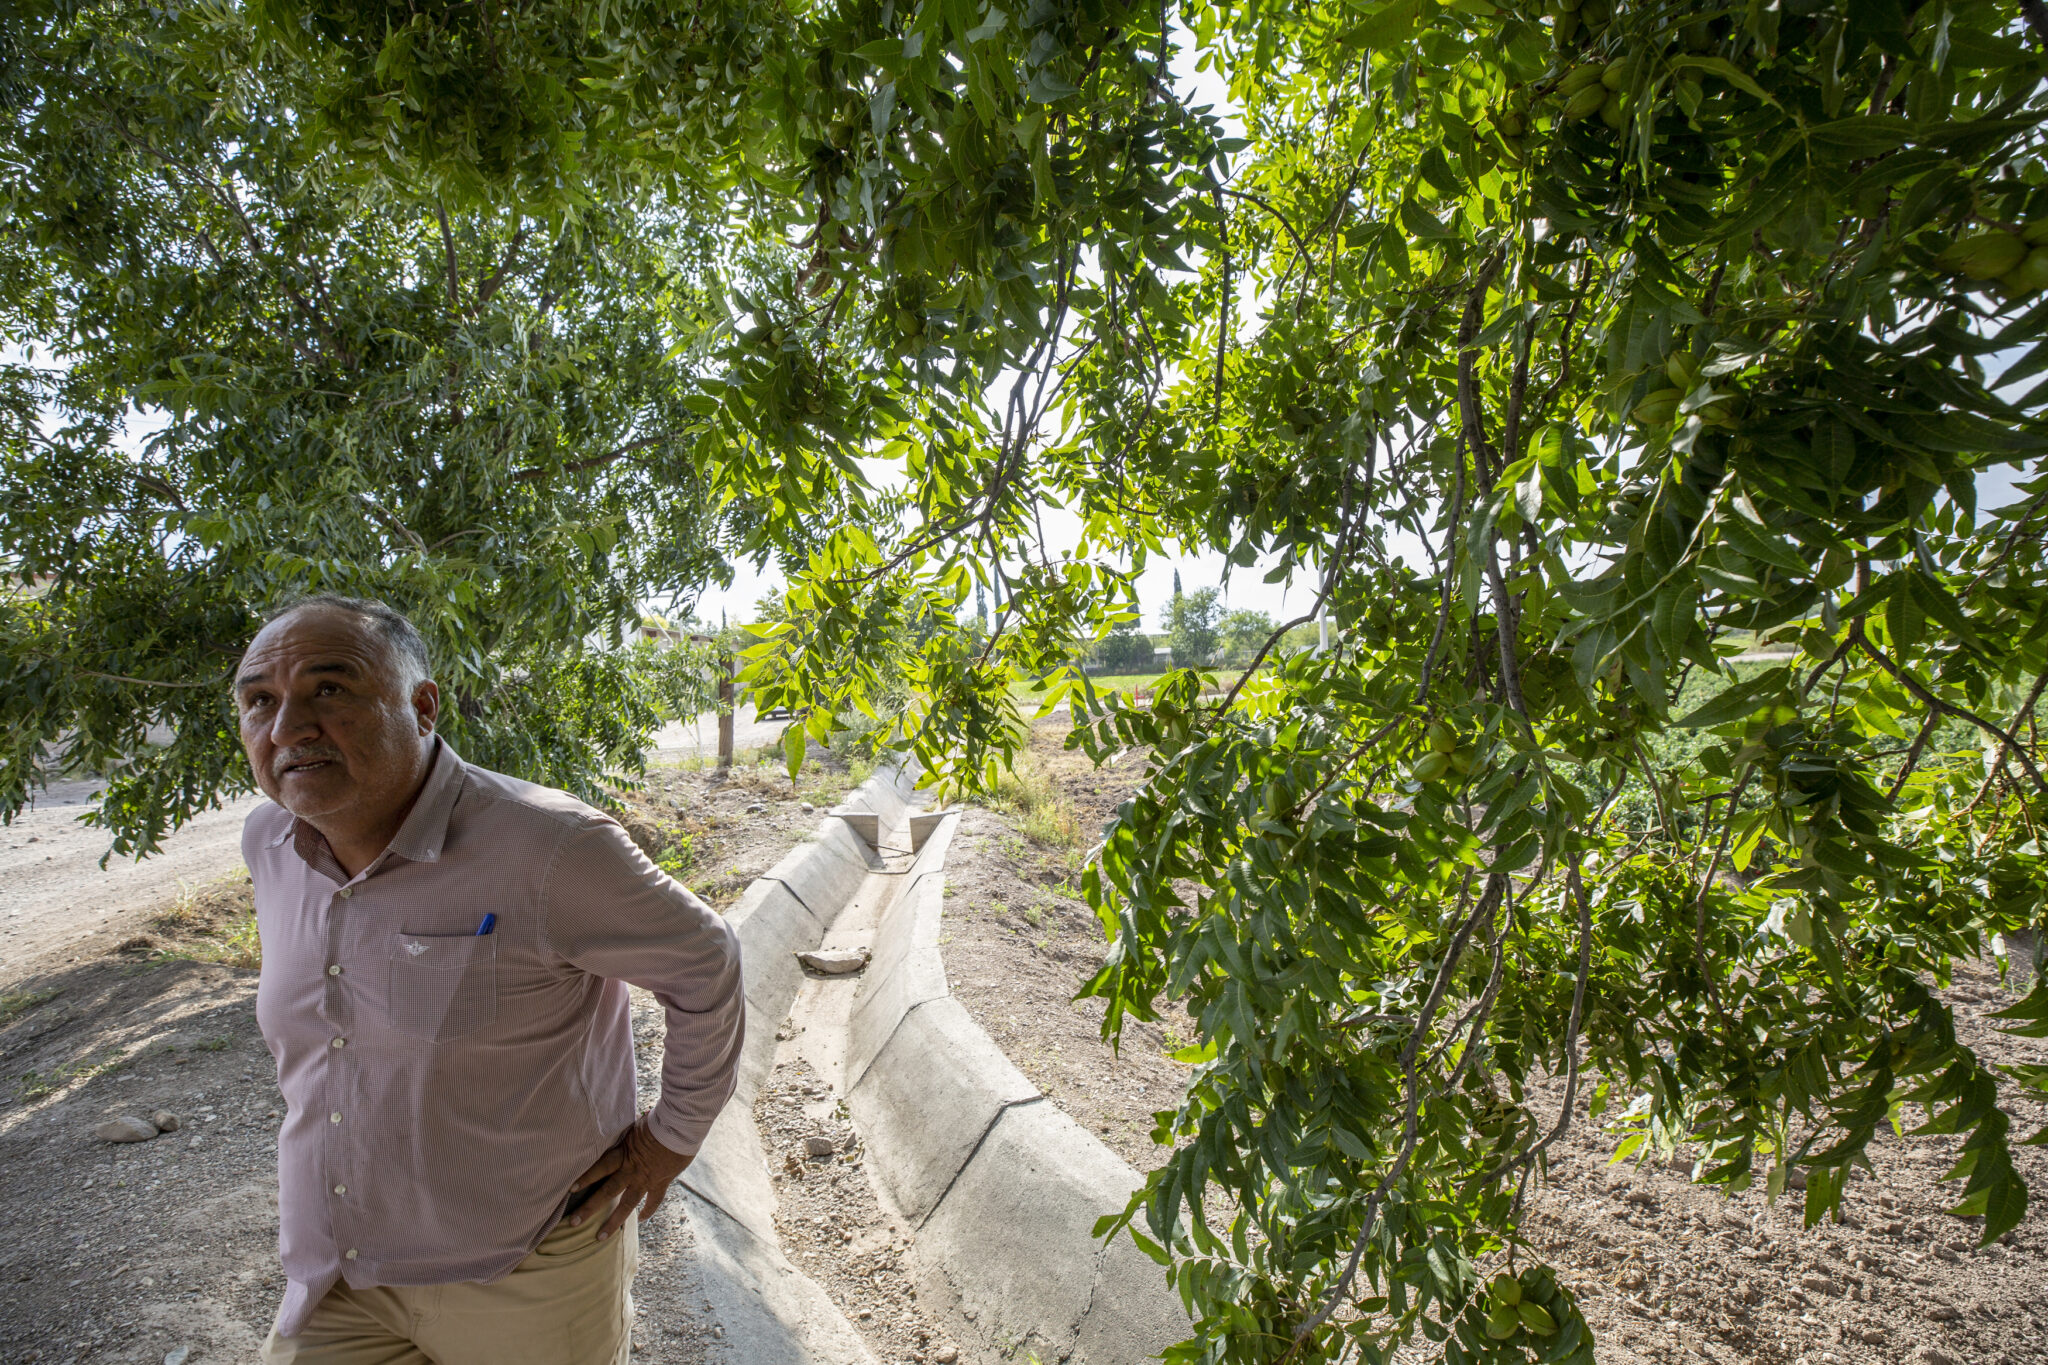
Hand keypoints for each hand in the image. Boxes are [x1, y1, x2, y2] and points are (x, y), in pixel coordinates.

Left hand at [566, 1113, 693, 1241]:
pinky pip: (653, 1201)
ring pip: (626, 1204)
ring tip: (600, 1236)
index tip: (571, 1189)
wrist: (681, 1127)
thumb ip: (626, 1133)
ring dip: (613, 1221)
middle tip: (573, 1222)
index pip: (600, 1168)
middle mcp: (631, 1170)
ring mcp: (645, 1179)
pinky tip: (641, 1220)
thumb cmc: (659, 1120)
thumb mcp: (636, 1125)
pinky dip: (648, 1211)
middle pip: (607, 1191)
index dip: (586, 1178)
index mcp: (623, 1153)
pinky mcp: (661, 1182)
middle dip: (589, 1208)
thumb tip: (617, 1127)